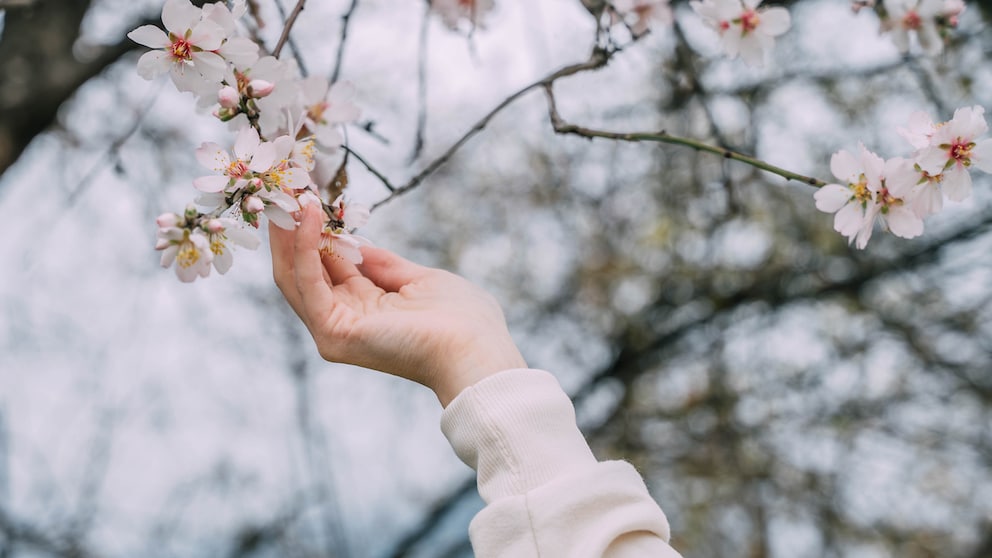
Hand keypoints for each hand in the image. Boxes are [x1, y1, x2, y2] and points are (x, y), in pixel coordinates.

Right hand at [270, 205, 526, 406]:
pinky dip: (305, 245)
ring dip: (290, 233)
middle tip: (283, 190)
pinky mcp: (334, 331)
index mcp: (365, 311)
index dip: (316, 233)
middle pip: (301, 273)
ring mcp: (333, 331)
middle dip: (292, 230)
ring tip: (286, 194)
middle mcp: (343, 323)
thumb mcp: (419, 279)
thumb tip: (356, 242)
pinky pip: (309, 281)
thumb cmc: (462, 320)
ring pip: (295, 276)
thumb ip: (384, 264)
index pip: (326, 269)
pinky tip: (309, 214)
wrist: (476, 348)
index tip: (307, 197)